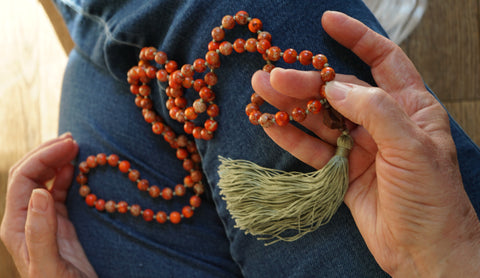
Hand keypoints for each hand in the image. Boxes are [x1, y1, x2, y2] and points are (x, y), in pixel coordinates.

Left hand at [1, 133, 96, 277]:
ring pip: (43, 179)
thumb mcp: (49, 264)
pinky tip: (76, 168)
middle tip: (74, 140)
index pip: (23, 178)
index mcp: (17, 225)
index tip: (71, 146)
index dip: (44, 157)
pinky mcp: (58, 223)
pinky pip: (58, 191)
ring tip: (75, 147)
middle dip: (49, 153)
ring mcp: (42, 219)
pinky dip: (67, 175)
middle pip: (30, 174)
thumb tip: (39, 191)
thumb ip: (40, 231)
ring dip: (57, 160)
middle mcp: (26, 218)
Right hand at [252, 11, 479, 275]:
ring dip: (290, 106)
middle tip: (271, 74)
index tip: (327, 22)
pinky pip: (312, 149)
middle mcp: (382, 122)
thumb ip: (375, 110)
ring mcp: (360, 146)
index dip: (357, 38)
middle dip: (305, 81)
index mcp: (409, 107)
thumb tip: (335, 86)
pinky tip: (269, 124)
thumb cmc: (431, 197)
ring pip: (319, 119)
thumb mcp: (411, 147)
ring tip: (259, 92)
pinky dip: (290, 137)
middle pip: (338, 92)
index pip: (383, 60)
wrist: (424, 251)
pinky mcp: (342, 170)